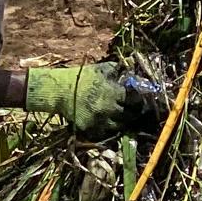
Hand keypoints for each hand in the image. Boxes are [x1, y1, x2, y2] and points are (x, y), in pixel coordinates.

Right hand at [23, 61, 150, 140]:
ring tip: (125, 116)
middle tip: (137, 109)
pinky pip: (106, 131)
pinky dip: (111, 127)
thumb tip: (133, 72)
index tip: (144, 98)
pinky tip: (110, 121)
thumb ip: (118, 70)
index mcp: (112, 93)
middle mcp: (108, 109)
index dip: (142, 99)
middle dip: (135, 112)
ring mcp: (99, 121)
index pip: (135, 100)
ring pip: (120, 126)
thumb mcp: (100, 69)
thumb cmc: (80, 77)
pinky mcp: (91, 129)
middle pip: (130, 115)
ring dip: (124, 121)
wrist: (58, 91)